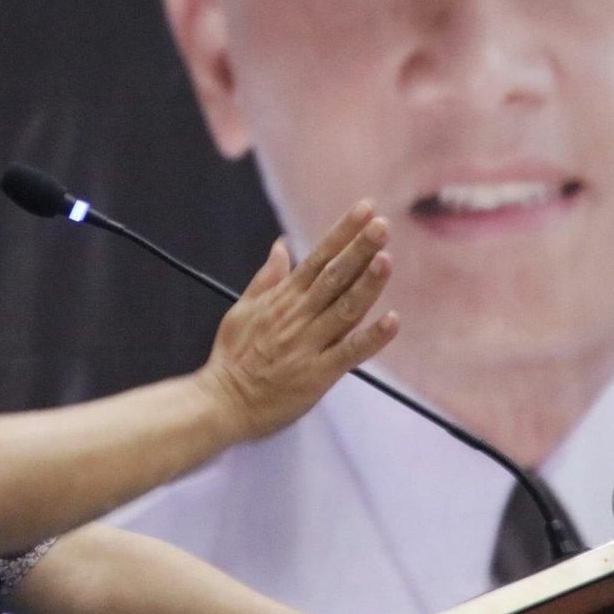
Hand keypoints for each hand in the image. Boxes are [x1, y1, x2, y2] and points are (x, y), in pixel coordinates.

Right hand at [199, 200, 397, 440]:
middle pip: (334, 277)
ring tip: (387, 259)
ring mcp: (308, 345)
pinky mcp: (317, 375)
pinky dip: (372, 338)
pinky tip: (392, 321)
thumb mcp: (242, 310)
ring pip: (345, 309)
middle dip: (359, 249)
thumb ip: (266, 278)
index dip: (343, 232)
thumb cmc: (231, 358)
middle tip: (382, 226)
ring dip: (367, 284)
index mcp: (282, 299)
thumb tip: (282, 246)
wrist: (222, 403)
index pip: (318, 257)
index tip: (365, 209)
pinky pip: (349, 353)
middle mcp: (298, 316)